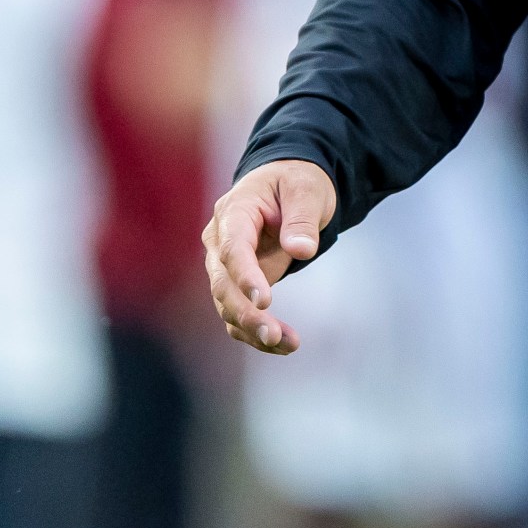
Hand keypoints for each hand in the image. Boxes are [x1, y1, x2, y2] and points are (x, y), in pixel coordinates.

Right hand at [204, 159, 336, 354]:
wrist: (288, 185)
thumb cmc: (297, 182)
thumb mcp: (307, 189)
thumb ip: (302, 218)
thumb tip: (301, 250)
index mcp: (234, 211)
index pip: (233, 247)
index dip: (245, 275)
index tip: (264, 301)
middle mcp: (220, 241)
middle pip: (223, 284)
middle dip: (247, 313)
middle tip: (274, 335)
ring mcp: (225, 265)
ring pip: (228, 305)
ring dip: (253, 329)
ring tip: (289, 345)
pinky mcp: (238, 283)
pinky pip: (239, 313)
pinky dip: (257, 332)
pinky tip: (283, 345)